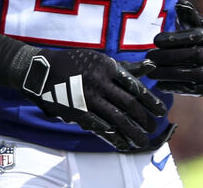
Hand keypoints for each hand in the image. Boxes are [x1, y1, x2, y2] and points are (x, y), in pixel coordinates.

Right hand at [16, 47, 166, 150]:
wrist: (42, 70)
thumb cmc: (75, 64)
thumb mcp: (100, 60)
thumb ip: (126, 68)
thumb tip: (151, 66)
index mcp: (108, 67)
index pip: (135, 86)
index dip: (149, 100)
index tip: (160, 111)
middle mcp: (100, 82)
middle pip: (128, 104)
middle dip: (143, 118)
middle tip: (153, 128)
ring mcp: (88, 98)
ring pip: (116, 118)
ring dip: (131, 132)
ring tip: (142, 141)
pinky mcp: (77, 111)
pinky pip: (98, 126)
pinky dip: (111, 136)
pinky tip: (121, 143)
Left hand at [147, 1, 202, 100]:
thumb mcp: (201, 21)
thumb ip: (190, 15)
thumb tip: (180, 5)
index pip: (199, 36)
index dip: (176, 39)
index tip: (156, 40)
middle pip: (197, 56)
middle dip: (170, 57)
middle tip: (149, 57)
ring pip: (198, 75)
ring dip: (172, 75)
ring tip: (152, 73)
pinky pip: (200, 91)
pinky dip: (179, 88)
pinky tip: (162, 84)